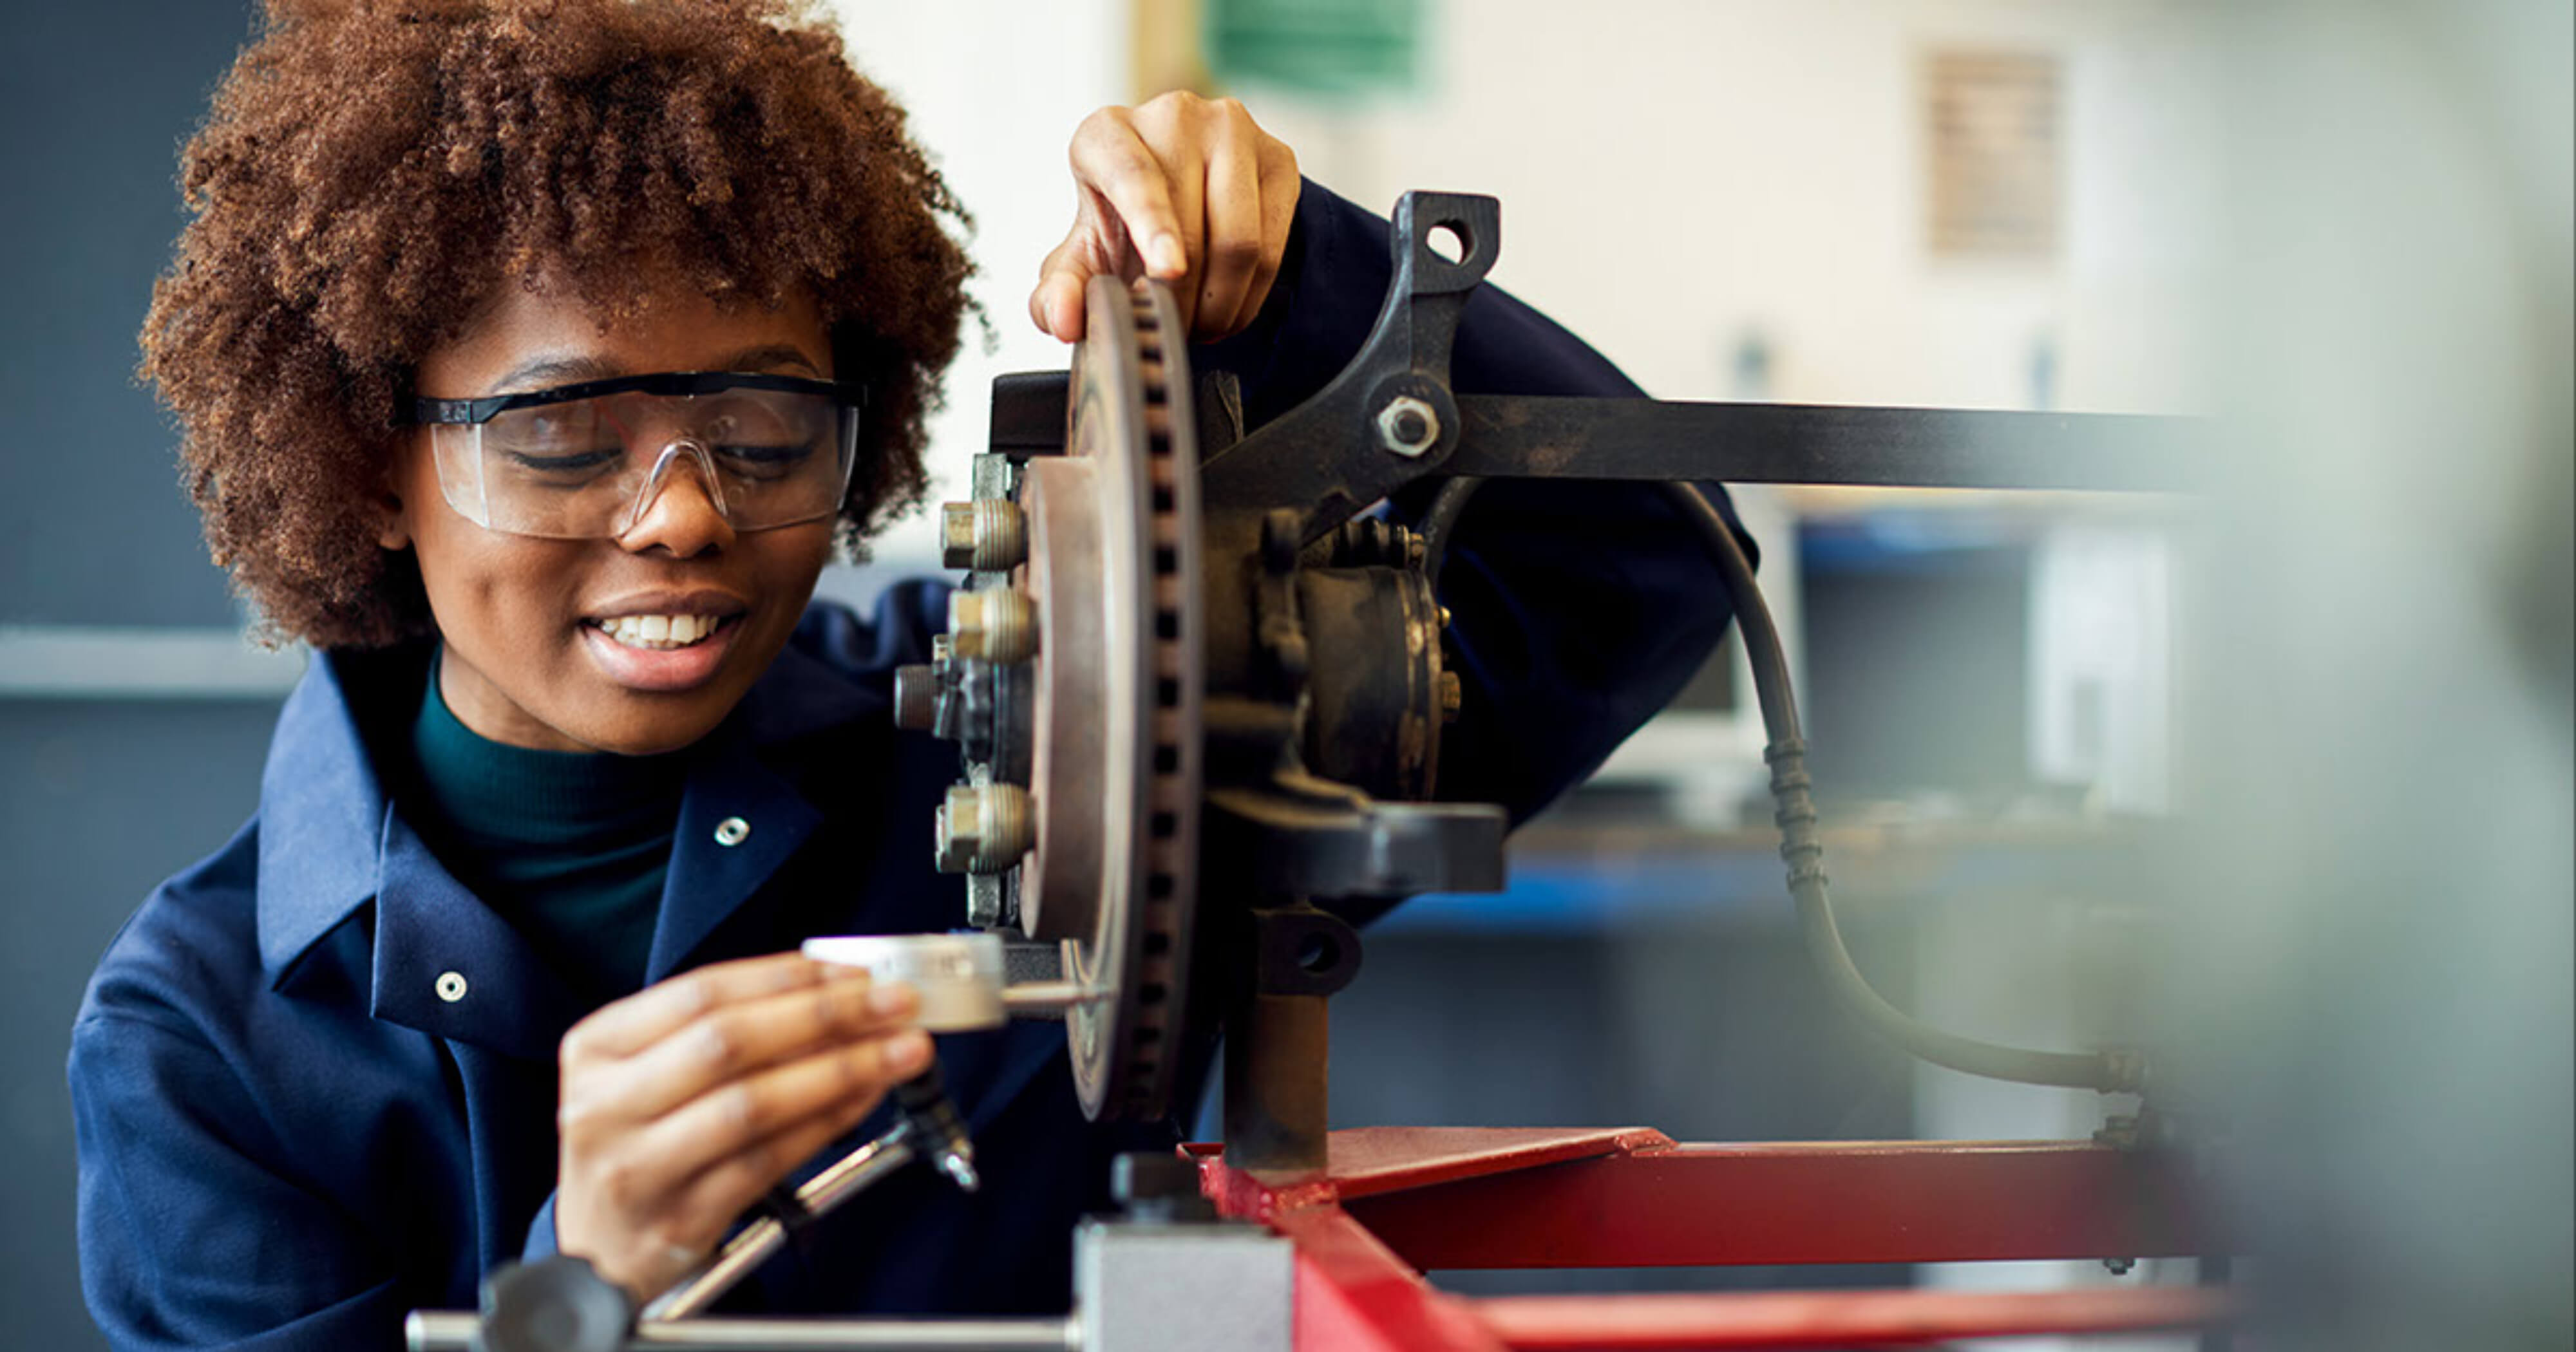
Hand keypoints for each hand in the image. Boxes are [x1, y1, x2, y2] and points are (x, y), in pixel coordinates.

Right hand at [552, 953, 930, 1299]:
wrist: (600, 1250)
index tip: (853, 971)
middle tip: (894, 1003)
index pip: (702, 992)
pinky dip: (827, 1122)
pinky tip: (866, 1097)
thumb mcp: (648, 1073)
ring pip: (754, 1104)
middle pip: (728, 1043)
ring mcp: (640, 1167)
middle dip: (825, 1016)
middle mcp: (607, 1106)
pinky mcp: (680, 1218)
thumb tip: (835, 991)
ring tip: (900, 1050)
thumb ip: (722, 1029)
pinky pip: (769, 1160)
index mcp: (597, 1049)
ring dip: (842, 1069)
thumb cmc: (639, 1145)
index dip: (786, 977)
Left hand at [1032, 90, 1300, 344]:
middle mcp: (1172, 115)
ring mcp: (1232, 129)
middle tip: (1172, 331)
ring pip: (1240, 239)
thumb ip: (1058, 294)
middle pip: (1192, 224)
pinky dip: (1250, 295)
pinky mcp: (1278, 157)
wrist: (1180, 205)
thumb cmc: (1121, 230)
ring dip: (1220, 303)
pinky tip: (1229, 305)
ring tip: (1200, 323)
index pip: (1134, 175)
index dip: (1153, 226)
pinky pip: (1273, 245)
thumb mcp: (1082, 264)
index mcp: (1107, 132)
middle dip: (1182, 299)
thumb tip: (1064, 319)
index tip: (1168, 273)